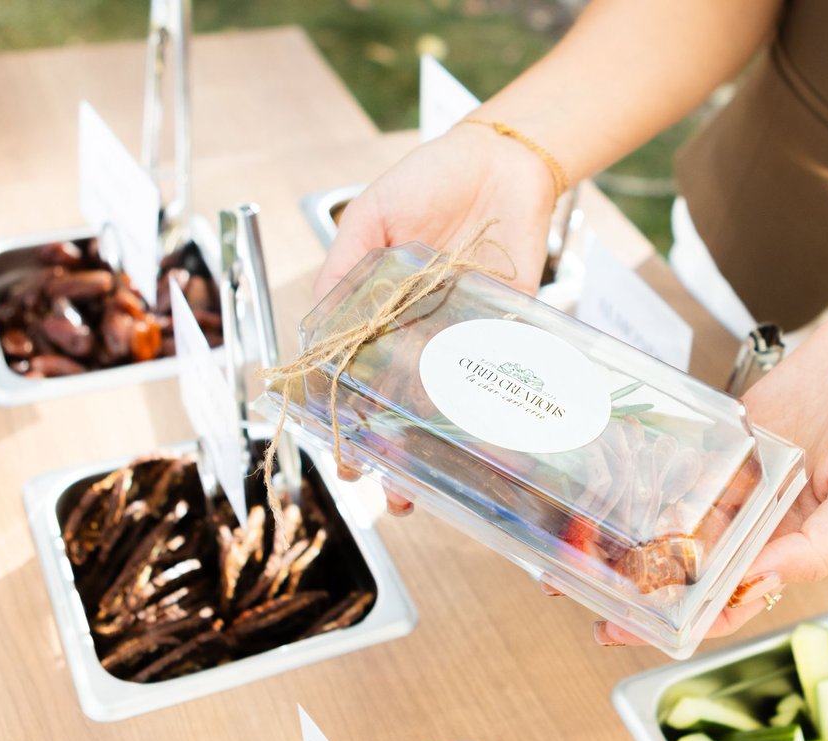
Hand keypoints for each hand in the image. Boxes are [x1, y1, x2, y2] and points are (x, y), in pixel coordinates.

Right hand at [319, 124, 556, 511]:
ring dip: (443, 446)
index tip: (345, 457)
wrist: (501, 161)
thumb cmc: (429, 180)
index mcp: (382, 313)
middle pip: (406, 404)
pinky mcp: (510, 326)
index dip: (348, 419)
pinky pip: (502, 373)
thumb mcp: (372, 217)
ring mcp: (466, 334)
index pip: (358, 377)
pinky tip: (487, 441)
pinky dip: (498, 406)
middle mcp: (422, 332)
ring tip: (433, 483)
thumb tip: (316, 327)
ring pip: (453, 402)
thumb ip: (345, 269)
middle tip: (393, 491)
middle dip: (398, 453)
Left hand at [592, 299, 827, 645]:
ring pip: (687, 515)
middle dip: (648, 581)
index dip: (689, 618)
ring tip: (588, 544)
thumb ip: (819, 545)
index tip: (637, 630)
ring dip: (643, 532)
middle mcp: (769, 516)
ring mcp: (749, 475)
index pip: (736, 595)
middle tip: (587, 590)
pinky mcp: (737, 435)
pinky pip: (693, 463)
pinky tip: (619, 486)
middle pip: (700, 562)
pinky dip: (660, 478)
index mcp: (801, 542)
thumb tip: (760, 580)